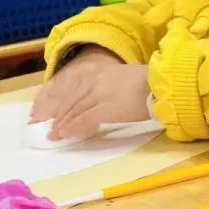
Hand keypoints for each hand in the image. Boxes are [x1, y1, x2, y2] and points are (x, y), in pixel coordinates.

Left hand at [30, 51, 150, 140]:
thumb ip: (113, 86)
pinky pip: (83, 120)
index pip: (75, 87)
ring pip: (74, 110)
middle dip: (57, 113)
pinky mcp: (106, 109)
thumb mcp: (128, 78)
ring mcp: (100, 95)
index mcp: (102, 72)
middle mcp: (96, 81)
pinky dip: (71, 128)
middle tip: (45, 124)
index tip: (51, 109)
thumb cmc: (153, 83)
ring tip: (53, 133)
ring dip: (61, 123)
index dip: (60, 100)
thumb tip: (109, 98)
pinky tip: (63, 135)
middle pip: (71, 99)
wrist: (163, 85)